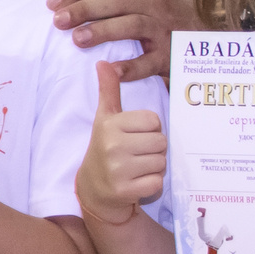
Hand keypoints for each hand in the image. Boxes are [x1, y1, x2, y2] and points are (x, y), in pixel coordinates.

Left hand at [48, 0, 193, 83]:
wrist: (210, 34)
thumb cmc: (170, 11)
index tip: (51, 2)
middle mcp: (153, 4)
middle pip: (114, 1)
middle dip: (83, 9)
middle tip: (58, 21)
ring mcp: (163, 29)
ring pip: (132, 25)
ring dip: (103, 31)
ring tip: (77, 40)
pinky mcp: (171, 55)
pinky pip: (150, 61)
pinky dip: (131, 67)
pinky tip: (111, 70)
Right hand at [78, 62, 165, 224]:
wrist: (93, 189)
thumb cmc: (105, 147)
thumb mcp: (106, 118)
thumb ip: (109, 90)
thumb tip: (103, 63)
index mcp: (111, 125)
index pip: (154, 121)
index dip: (149, 129)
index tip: (133, 136)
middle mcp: (113, 146)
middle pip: (161, 142)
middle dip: (154, 149)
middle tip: (136, 154)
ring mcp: (118, 170)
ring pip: (161, 162)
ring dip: (154, 167)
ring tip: (136, 168)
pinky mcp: (125, 191)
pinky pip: (157, 183)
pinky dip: (152, 185)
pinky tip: (136, 183)